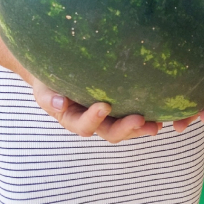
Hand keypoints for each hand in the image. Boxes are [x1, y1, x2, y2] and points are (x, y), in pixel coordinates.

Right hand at [29, 77, 163, 143]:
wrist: (55, 71)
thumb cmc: (47, 81)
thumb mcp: (43, 89)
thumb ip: (48, 97)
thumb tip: (59, 103)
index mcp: (74, 119)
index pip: (85, 125)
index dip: (94, 119)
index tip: (104, 106)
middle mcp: (93, 121)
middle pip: (110, 132)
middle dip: (126, 128)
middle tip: (141, 120)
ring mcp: (107, 117)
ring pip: (125, 128)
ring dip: (141, 128)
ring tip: (157, 125)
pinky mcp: (118, 108)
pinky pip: (131, 115)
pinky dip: (146, 117)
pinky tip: (160, 112)